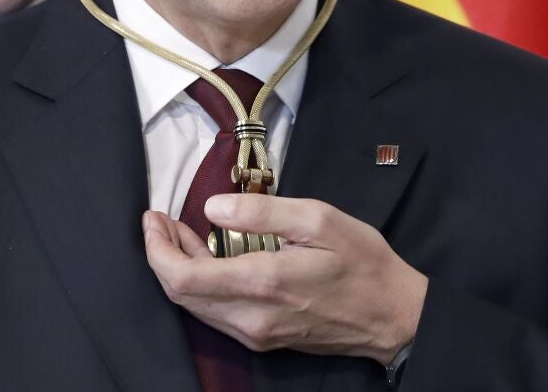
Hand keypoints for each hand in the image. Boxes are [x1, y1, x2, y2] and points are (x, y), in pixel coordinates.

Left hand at [142, 194, 426, 365]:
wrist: (394, 316)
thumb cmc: (362, 263)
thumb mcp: (318, 220)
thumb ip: (263, 212)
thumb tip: (213, 208)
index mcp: (262, 284)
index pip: (183, 278)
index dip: (157, 248)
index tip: (153, 218)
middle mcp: (251, 318)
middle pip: (181, 295)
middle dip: (161, 256)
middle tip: (159, 221)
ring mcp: (256, 334)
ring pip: (195, 307)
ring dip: (179, 270)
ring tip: (177, 233)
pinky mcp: (264, 339)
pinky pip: (216, 314)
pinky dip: (200, 285)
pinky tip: (206, 258)